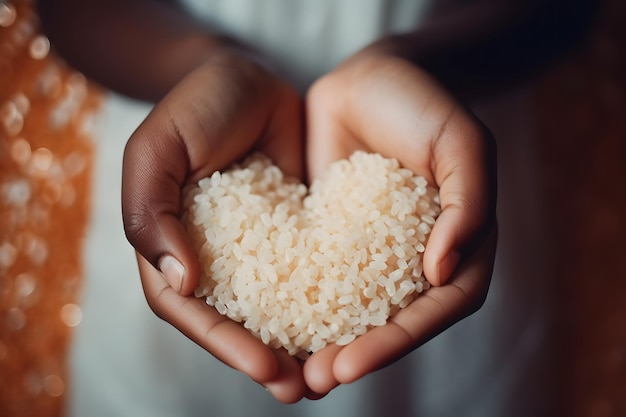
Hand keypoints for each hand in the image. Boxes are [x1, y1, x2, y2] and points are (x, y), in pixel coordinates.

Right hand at [121, 50, 308, 402]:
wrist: (246, 78)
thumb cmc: (194, 108)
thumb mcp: (156, 150)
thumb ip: (150, 212)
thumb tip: (179, 280)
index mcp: (168, 248)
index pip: (189, 311)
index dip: (223, 344)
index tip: (265, 366)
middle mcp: (209, 259)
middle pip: (232, 323)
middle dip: (262, 359)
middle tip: (300, 388)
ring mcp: (252, 251)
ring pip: (271, 309)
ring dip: (295, 345)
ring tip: (327, 374)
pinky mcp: (291, 235)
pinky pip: (305, 274)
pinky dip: (320, 303)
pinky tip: (347, 324)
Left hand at [302, 53, 497, 393]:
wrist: (371, 79)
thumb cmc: (426, 104)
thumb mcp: (463, 143)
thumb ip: (468, 203)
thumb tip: (445, 270)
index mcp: (458, 246)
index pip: (438, 308)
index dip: (399, 340)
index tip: (353, 361)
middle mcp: (416, 259)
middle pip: (393, 321)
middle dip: (357, 354)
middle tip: (315, 379)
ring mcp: (372, 253)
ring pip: (354, 309)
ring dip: (325, 343)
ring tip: (290, 372)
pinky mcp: (333, 239)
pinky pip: (318, 276)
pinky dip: (301, 305)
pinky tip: (270, 324)